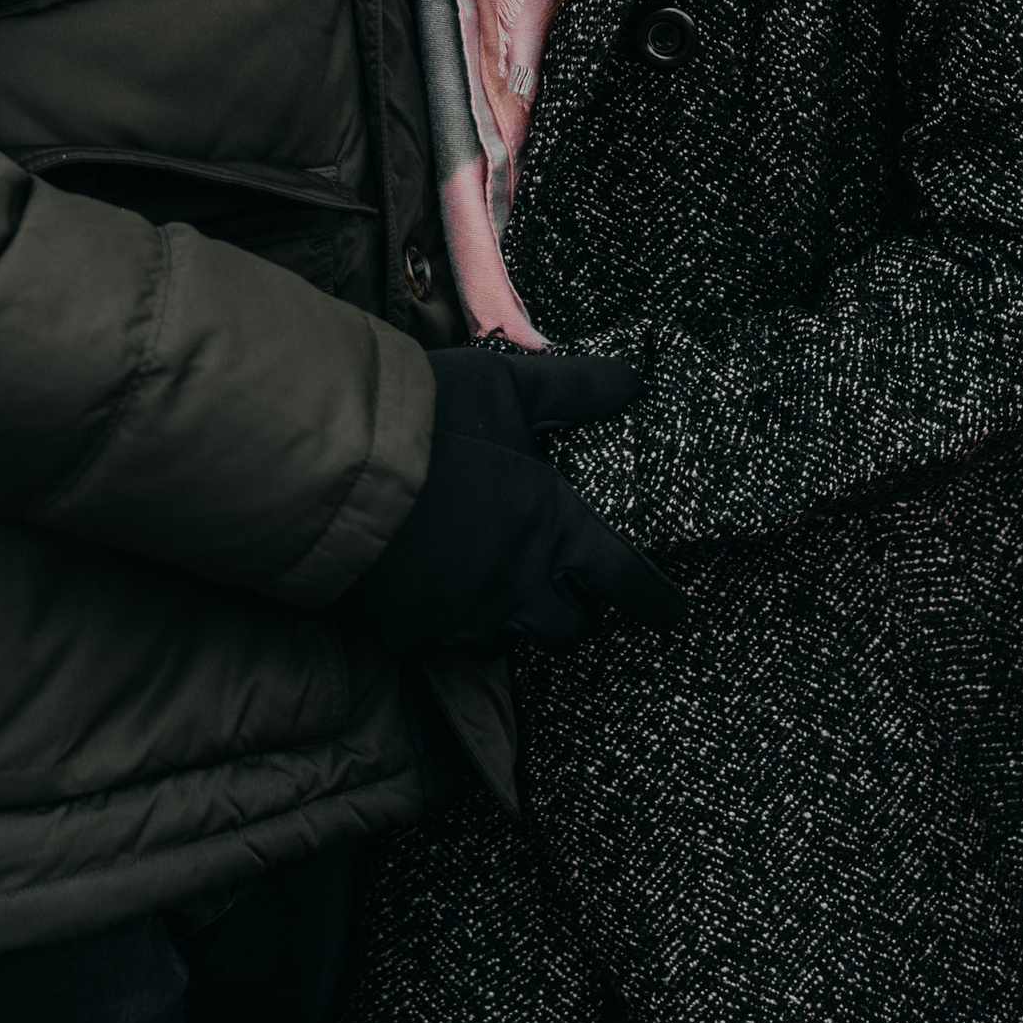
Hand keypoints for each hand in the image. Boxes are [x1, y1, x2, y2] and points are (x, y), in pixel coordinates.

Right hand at [349, 345, 686, 654]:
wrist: (349, 459)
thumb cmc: (437, 418)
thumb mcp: (512, 388)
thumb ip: (575, 390)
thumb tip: (633, 378)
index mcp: (552, 526)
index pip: (622, 577)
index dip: (654, 599)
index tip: (673, 612)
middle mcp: (518, 581)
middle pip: (568, 629)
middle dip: (574, 616)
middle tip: (570, 599)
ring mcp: (465, 613)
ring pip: (505, 643)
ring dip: (509, 623)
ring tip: (499, 599)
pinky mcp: (414, 629)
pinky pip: (438, 643)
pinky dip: (441, 627)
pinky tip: (432, 602)